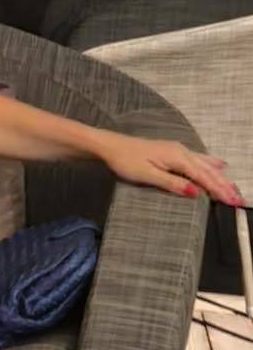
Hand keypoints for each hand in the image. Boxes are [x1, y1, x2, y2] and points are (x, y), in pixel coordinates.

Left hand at [97, 132, 242, 205]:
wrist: (110, 146)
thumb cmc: (125, 161)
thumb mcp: (147, 175)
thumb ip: (172, 184)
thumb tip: (196, 192)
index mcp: (178, 158)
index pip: (204, 177)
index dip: (219, 191)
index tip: (233, 203)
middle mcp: (182, 152)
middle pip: (208, 171)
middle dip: (225, 186)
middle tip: (239, 200)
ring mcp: (177, 150)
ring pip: (205, 165)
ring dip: (220, 177)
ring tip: (233, 188)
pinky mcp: (172, 152)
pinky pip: (198, 159)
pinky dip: (211, 165)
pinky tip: (219, 165)